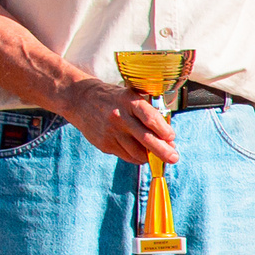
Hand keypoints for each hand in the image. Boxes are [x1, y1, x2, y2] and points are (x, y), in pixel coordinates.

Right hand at [61, 79, 178, 164]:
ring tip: (158, 156)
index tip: (171, 137)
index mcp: (129, 101)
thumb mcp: (130, 96)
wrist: (80, 100)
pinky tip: (142, 153)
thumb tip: (167, 137)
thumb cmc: (113, 98)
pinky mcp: (104, 144)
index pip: (150, 118)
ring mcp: (111, 132)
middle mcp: (120, 117)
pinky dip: (137, 157)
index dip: (163, 130)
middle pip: (146, 139)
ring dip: (151, 157)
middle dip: (163, 151)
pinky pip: (126, 156)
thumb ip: (148, 113)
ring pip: (137, 152)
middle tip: (174, 158)